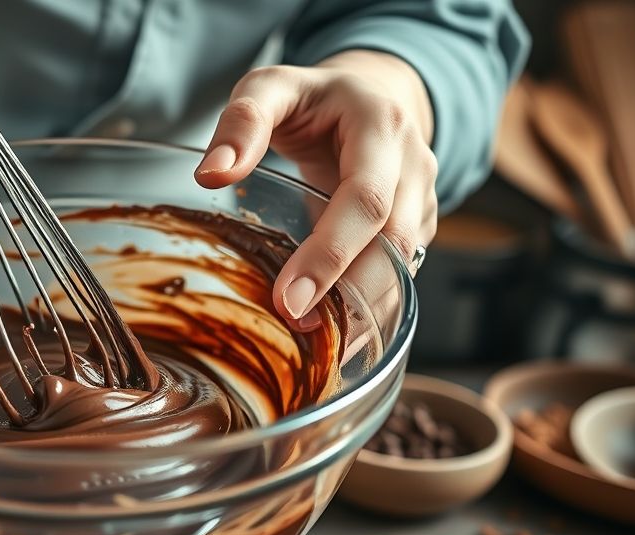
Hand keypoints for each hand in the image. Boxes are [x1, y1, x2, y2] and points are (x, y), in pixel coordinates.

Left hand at [195, 50, 437, 327]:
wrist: (366, 95)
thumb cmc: (312, 97)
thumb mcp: (270, 87)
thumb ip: (242, 122)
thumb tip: (212, 174)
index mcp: (382, 125)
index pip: (366, 199)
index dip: (331, 253)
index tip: (289, 300)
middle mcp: (414, 164)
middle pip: (393, 242)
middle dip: (348, 294)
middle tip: (296, 328)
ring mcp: (422, 198)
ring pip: (403, 267)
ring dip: (363, 311)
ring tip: (317, 347)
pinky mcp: (415, 227)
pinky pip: (398, 275)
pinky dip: (369, 308)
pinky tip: (334, 335)